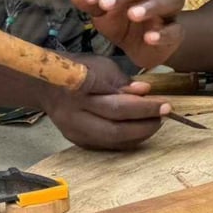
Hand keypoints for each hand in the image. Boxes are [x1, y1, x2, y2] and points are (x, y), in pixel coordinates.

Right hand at [41, 54, 168, 150]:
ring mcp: (74, 131)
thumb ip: (123, 81)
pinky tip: (141, 131)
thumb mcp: (102, 66)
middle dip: (144, 123)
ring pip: (111, 140)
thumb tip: (145, 92)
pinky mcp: (77, 141)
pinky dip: (127, 140)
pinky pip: (107, 145)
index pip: (115, 103)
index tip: (164, 104)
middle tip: (165, 114)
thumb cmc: (81, 70)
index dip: (142, 107)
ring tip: (156, 122)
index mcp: (80, 90)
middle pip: (114, 127)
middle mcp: (74, 115)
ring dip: (139, 134)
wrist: (48, 85)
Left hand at [70, 0, 184, 69]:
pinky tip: (149, 38)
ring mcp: (171, 12)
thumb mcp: (104, 15)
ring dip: (152, 5)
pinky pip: (176, 30)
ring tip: (132, 15)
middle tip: (106, 5)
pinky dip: (164, 33)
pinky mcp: (177, 33)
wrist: (141, 49)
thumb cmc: (123, 24)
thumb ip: (91, 4)